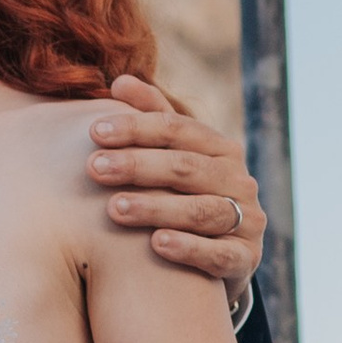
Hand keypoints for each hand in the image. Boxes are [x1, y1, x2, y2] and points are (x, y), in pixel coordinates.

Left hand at [88, 74, 263, 289]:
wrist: (219, 261)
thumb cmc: (184, 200)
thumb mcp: (172, 158)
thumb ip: (152, 119)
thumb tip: (121, 81)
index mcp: (219, 149)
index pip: (177, 129)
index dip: (136, 127)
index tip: (94, 131)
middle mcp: (238, 180)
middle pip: (187, 167)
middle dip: (138, 166)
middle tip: (94, 168)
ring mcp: (247, 220)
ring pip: (201, 210)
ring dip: (156, 208)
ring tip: (114, 209)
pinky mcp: (246, 259)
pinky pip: (219, 254)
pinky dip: (189, 248)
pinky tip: (156, 245)